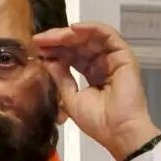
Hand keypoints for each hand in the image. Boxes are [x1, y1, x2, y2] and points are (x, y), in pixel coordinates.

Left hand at [33, 22, 160, 160]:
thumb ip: (61, 77)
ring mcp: (114, 58)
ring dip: (69, 34)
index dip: (54, 50)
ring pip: (91, 37)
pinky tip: (72, 29)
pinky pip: (107, 34)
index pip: (72, 55)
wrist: (118, 132)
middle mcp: (104, 63)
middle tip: (38, 40)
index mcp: (93, 74)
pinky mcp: (124, 55)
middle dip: (58, 40)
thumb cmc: (98, 122)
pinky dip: (90, 28)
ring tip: (51, 36)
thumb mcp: (71, 98)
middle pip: (79, 44)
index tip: (36, 48)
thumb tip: (47, 60)